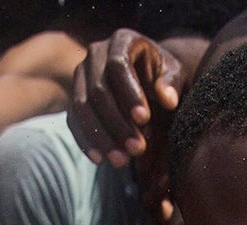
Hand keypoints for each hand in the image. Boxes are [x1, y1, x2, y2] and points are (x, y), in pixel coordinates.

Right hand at [67, 29, 181, 166]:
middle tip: (137, 149)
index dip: (129, 93)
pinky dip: (86, 141)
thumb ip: (171, 83)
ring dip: (101, 137)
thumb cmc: (160, 74)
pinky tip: (101, 160)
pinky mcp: (73, 97)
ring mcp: (80, 76)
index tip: (144, 119)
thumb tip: (168, 100)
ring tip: (121, 161)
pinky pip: (73, 120)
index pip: (118, 66)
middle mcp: (95, 54)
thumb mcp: (172, 73)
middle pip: (98, 90)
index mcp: (121, 41)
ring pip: (82, 107)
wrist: (144, 77)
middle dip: (117, 123)